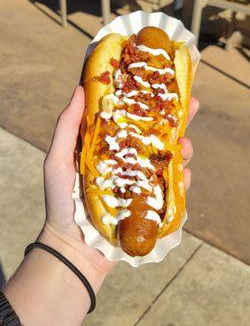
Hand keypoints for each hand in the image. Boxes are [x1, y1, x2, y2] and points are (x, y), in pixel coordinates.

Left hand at [41, 87, 198, 279]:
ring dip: (183, 148)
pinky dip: (183, 179)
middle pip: (157, 135)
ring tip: (186, 145)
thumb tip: (79, 89)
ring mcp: (142, 181)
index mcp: (109, 145)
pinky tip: (185, 174)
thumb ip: (67, 127)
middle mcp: (128, 160)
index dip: (147, 101)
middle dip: (177, 119)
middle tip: (191, 105)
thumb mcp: (58, 160)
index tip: (161, 84)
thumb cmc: (60, 201)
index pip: (131, 118)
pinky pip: (173, 188)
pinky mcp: (152, 202)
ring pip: (170, 158)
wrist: (73, 246)